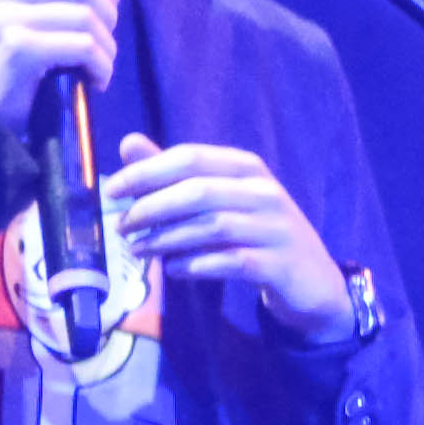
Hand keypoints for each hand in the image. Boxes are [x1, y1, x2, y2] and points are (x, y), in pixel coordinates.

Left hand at [105, 139, 360, 347]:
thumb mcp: (219, 199)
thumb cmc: (256, 233)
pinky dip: (196, 265)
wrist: (312, 280)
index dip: (147, 171)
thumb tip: (127, 144)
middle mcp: (265, 191)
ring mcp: (276, 228)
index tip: (111, 190)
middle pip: (199, 191)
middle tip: (122, 227)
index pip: (191, 158)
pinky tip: (173, 270)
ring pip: (213, 226)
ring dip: (168, 239)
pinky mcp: (281, 264)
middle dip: (153, 207)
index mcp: (247, 168)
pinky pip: (232, 261)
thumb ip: (174, 175)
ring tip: (138, 250)